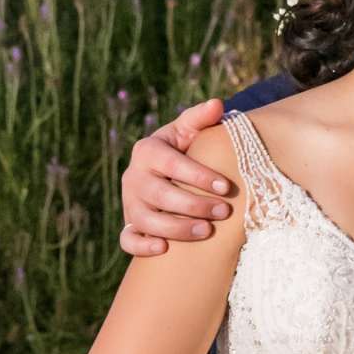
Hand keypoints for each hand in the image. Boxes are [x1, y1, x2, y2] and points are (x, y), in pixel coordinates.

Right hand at [120, 98, 237, 255]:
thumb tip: (217, 104)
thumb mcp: (190, 130)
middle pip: (159, 194)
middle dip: (193, 205)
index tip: (226, 187)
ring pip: (145, 219)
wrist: (166, 173)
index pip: (171, 164)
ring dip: (176, 228)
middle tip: (223, 211)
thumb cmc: (185, 149)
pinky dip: (141, 246)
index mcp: (147, 150)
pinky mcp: (129, 224)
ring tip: (207, 232)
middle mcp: (133, 176)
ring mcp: (129, 202)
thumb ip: (202, 118)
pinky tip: (164, 249)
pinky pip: (127, 240)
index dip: (197, 176)